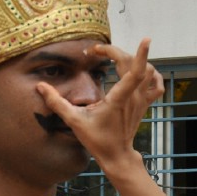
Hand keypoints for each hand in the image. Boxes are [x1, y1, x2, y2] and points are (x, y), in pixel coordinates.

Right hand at [36, 38, 163, 175]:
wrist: (117, 155)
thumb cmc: (97, 140)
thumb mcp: (74, 121)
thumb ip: (57, 103)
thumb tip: (40, 86)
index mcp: (119, 99)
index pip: (134, 73)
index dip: (141, 55)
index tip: (145, 40)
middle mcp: (134, 98)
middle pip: (135, 66)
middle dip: (116, 51)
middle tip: (97, 50)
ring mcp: (142, 101)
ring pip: (148, 72)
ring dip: (134, 60)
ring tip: (114, 57)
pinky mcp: (144, 104)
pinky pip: (157, 86)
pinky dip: (153, 75)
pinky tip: (143, 70)